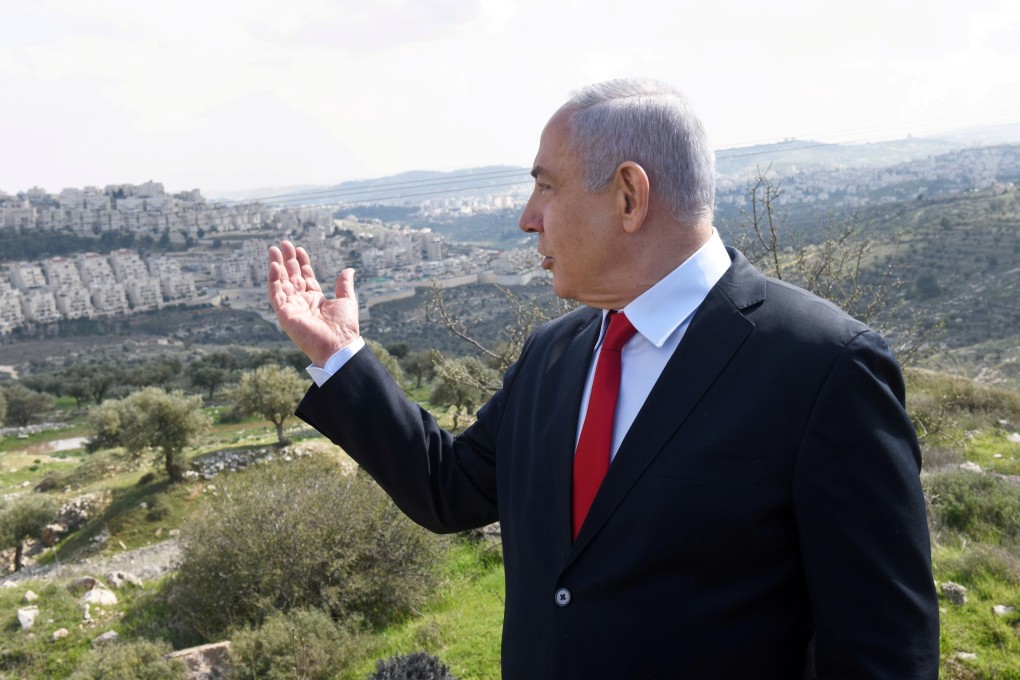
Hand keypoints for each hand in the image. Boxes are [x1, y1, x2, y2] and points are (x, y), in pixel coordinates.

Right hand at [267, 241, 359, 365]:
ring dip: (276, 266)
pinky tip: (274, 266)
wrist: (339, 345)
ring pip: (281, 283)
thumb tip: (349, 270)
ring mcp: (292, 308)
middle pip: (291, 277)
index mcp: (315, 299)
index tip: (298, 248)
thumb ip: (344, 286)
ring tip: (273, 250)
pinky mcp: (285, 314)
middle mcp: (302, 302)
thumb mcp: (347, 301)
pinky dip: (273, 280)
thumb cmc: (345, 327)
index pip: (305, 277)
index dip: (301, 262)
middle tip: (282, 244)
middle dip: (287, 260)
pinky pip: (276, 295)